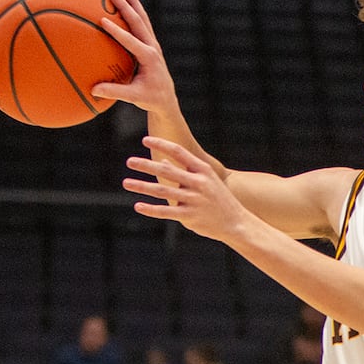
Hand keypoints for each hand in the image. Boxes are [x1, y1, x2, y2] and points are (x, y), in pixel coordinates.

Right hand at [91, 0, 175, 115]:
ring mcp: (153, 44)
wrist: (167, 99)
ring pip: (143, 19)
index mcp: (149, 58)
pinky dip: (135, 11)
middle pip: (139, 22)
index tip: (103, 20)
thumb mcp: (134, 97)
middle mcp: (153, 48)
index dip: (117, 31)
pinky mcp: (151, 44)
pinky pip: (142, 24)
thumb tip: (93, 90)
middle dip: (126, 7)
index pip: (131, 41)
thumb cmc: (151, 99)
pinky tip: (126, 2)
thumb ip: (115, 92)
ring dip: (133, 3)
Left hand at [124, 137, 256, 242]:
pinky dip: (150, 209)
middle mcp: (198, 183)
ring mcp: (194, 200)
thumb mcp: (206, 181)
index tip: (145, 140)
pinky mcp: (190, 216)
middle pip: (167, 171)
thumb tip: (161, 161)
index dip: (161, 144)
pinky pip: (165, 212)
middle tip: (129, 161)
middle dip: (146, 165)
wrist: (237, 223)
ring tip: (126, 183)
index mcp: (203, 171)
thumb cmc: (218, 199)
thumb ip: (184, 171)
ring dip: (142, 186)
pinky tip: (138, 205)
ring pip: (162, 191)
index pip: (179, 152)